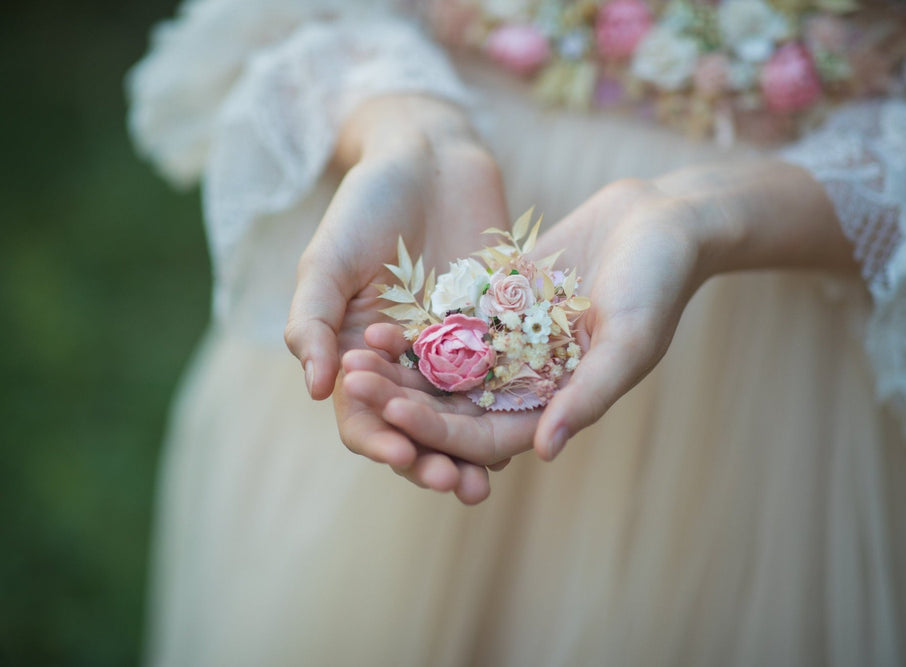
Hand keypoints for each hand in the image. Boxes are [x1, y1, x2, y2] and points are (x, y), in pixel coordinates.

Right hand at [284, 94, 509, 502]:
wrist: (427, 155)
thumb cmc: (366, 203)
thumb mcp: (328, 259)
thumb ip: (312, 321)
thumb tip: (313, 391)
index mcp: (356, 353)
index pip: (362, 415)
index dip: (379, 440)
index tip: (402, 456)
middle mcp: (404, 361)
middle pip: (415, 426)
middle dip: (432, 459)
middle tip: (456, 487)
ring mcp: (450, 348)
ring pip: (460, 413)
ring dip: (472, 449)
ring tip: (489, 479)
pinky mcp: (494, 329)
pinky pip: (502, 376)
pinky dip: (510, 406)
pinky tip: (530, 428)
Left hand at [345, 177, 704, 468]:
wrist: (661, 219)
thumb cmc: (658, 283)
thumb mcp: (630, 339)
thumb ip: (590, 395)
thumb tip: (545, 453)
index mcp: (558, 405)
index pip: (487, 438)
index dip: (439, 432)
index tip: (395, 414)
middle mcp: (528, 383)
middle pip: (454, 408)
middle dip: (404, 401)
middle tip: (355, 384)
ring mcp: (510, 345)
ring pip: (444, 369)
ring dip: (401, 368)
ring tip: (356, 353)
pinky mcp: (498, 306)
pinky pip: (449, 324)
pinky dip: (416, 328)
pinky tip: (378, 319)